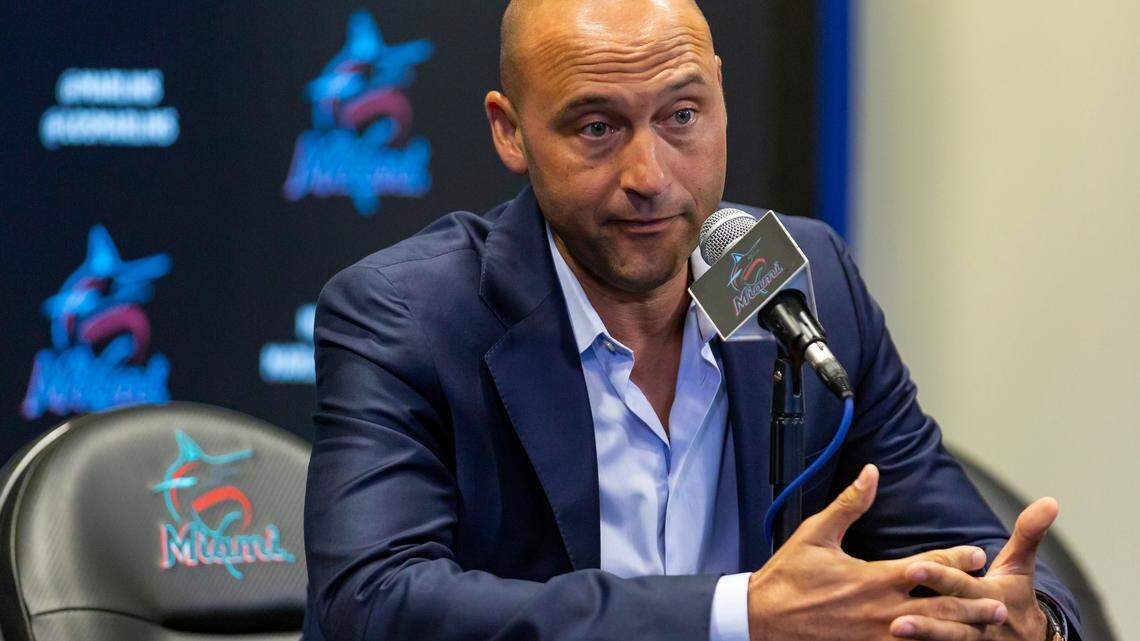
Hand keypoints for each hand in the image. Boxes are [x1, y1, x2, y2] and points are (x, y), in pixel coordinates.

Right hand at [747, 464, 1008, 640]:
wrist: (762, 618)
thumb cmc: (788, 575)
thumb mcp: (816, 533)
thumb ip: (850, 504)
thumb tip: (871, 473)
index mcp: (873, 577)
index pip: (927, 566)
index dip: (956, 559)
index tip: (977, 555)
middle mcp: (882, 610)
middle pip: (941, 607)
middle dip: (972, 604)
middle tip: (998, 603)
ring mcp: (877, 636)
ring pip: (931, 636)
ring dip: (960, 632)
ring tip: (984, 632)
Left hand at [894, 498, 1059, 639]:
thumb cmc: (1016, 597)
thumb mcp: (1022, 566)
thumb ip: (1029, 533)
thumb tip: (1050, 501)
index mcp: (988, 596)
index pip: (960, 585)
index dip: (938, 576)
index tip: (913, 567)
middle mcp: (978, 623)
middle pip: (949, 616)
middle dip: (925, 615)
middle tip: (896, 613)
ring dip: (921, 635)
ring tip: (895, 629)